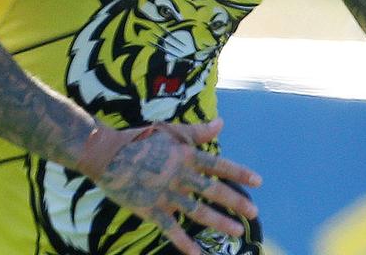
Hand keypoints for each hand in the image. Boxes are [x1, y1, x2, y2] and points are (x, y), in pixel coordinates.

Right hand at [87, 119, 260, 254]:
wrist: (106, 154)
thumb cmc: (140, 139)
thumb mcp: (170, 131)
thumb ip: (197, 131)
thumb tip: (222, 123)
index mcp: (186, 155)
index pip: (218, 165)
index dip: (239, 173)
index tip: (258, 182)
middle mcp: (180, 175)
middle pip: (213, 190)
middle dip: (236, 202)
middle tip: (254, 212)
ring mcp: (166, 193)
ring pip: (197, 211)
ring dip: (219, 222)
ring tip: (237, 231)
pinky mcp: (151, 209)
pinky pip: (170, 229)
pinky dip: (184, 242)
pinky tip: (197, 254)